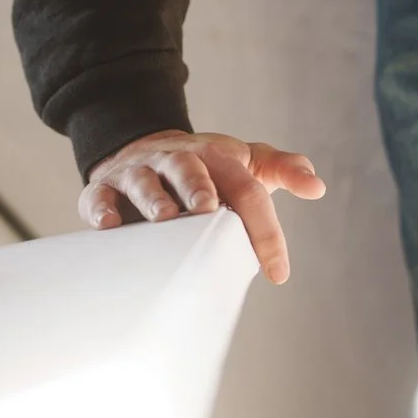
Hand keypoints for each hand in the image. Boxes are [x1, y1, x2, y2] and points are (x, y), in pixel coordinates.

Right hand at [79, 128, 325, 283]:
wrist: (141, 146)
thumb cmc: (203, 168)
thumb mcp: (244, 161)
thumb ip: (281, 168)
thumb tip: (318, 186)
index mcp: (215, 158)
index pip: (245, 189)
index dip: (264, 227)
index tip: (277, 271)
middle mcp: (176, 161)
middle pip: (188, 169)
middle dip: (198, 187)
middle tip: (208, 210)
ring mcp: (139, 172)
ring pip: (144, 180)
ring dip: (154, 197)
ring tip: (164, 218)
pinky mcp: (105, 187)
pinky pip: (99, 195)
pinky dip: (102, 208)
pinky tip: (110, 225)